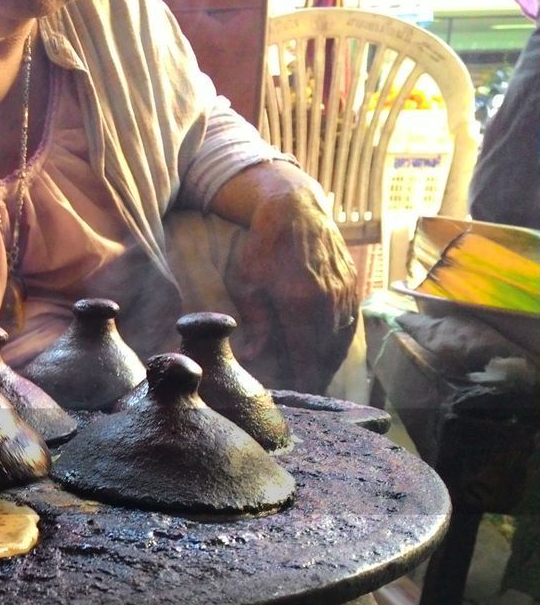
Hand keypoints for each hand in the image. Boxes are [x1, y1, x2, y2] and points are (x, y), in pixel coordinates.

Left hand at [228, 186, 358, 392]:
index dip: (303, 380)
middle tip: (307, 392)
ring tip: (317, 377)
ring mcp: (346, 294)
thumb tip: (252, 357)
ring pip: (342, 341)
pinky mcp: (353, 286)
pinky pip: (350, 323)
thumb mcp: (250, 284)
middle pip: (328, 354)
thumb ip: (255, 323)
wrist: (296, 209)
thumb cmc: (264, 247)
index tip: (296, 395)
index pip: (307, 357)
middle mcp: (330, 302)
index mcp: (302, 305)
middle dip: (318, 376)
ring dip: (331, 361)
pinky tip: (330, 352)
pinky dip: (341, 341)